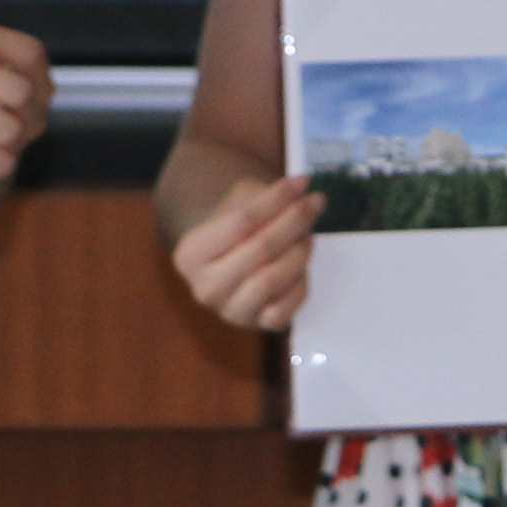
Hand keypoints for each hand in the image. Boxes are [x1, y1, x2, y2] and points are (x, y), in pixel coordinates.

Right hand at [174, 173, 320, 329]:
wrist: (231, 264)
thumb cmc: (236, 229)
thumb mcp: (239, 203)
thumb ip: (268, 197)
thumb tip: (302, 190)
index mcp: (190, 254)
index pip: (241, 221)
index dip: (276, 199)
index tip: (302, 181)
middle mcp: (205, 288)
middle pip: (260, 248)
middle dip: (294, 221)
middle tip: (316, 201)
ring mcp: (231, 312)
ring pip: (273, 279)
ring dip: (299, 250)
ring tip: (308, 232)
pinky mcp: (258, 326)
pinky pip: (287, 306)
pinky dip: (300, 283)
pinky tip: (301, 265)